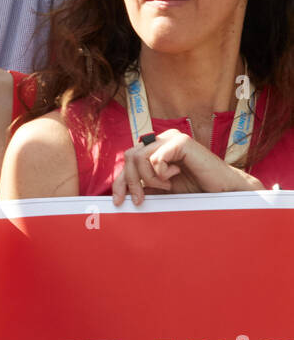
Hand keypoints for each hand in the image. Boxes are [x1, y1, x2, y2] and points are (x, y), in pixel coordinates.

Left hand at [111, 128, 263, 205]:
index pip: (128, 160)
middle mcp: (161, 139)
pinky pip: (155, 158)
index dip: (120, 181)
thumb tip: (119, 194)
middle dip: (131, 181)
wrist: (222, 190)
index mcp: (155, 147)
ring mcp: (170, 137)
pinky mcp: (181, 141)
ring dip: (149, 179)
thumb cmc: (194, 188)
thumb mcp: (161, 188)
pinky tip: (175, 175)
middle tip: (140, 200)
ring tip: (166, 185)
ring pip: (139, 157)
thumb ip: (143, 185)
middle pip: (129, 157)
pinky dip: (161, 173)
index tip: (118, 201)